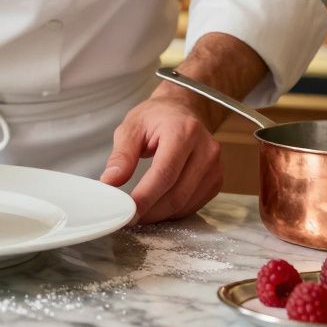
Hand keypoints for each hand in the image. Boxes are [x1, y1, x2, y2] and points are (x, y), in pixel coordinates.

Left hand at [98, 95, 222, 224]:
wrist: (182, 109)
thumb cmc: (156, 116)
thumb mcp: (131, 127)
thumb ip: (121, 155)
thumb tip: (110, 181)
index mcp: (183, 132)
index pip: (165, 173)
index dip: (145, 197)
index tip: (128, 211)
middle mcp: (205, 149)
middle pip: (177, 193)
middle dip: (151, 211)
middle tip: (130, 217)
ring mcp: (214, 166)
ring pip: (186, 203)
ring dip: (161, 214)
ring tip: (141, 212)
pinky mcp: (216, 179)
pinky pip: (194, 204)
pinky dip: (174, 211)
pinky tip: (158, 207)